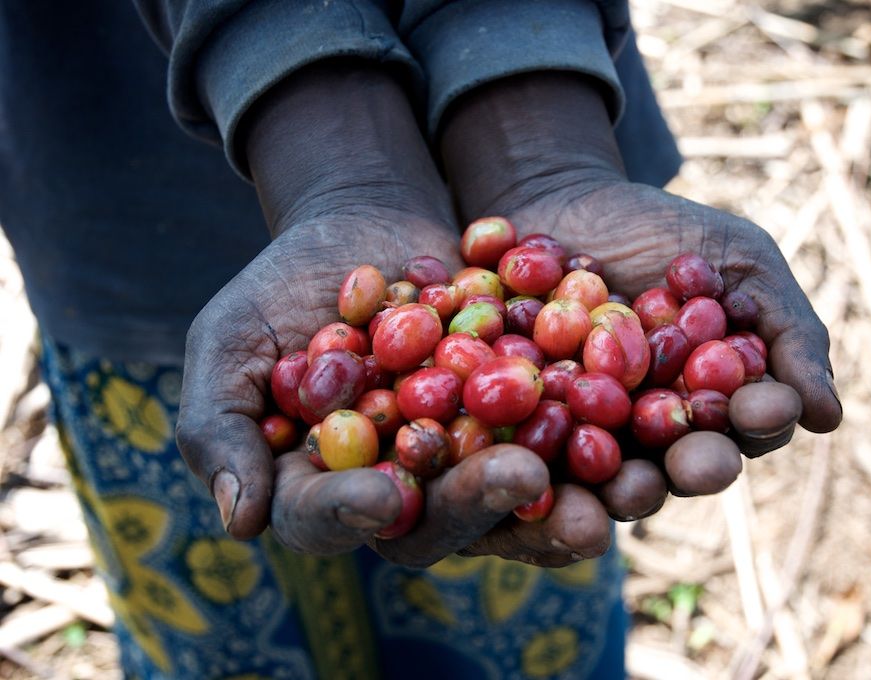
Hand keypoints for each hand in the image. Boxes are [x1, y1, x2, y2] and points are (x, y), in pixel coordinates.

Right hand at [174, 62, 610, 567]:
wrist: (367, 224)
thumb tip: (239, 523)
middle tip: (519, 478)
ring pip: (516, 493)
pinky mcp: (532, 415)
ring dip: (565, 493)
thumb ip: (221, 427)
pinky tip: (640, 413)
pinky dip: (604, 426)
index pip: (330, 519)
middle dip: (480, 503)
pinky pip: (569, 432)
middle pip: (440, 519)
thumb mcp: (231, 341)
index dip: (352, 515)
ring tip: (608, 484)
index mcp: (326, 487)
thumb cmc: (284, 283)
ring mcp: (473, 456)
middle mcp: (408, 490)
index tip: (382, 498)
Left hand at [439, 72, 842, 517]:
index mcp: (719, 398)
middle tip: (698, 464)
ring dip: (626, 485)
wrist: (560, 200)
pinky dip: (542, 453)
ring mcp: (595, 434)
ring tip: (626, 483)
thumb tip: (830, 417)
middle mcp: (662, 430)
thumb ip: (788, 329)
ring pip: (616, 474)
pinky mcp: (533, 427)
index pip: (752, 423)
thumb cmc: (662, 228)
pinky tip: (540, 457)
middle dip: (696, 466)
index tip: (761, 407)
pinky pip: (538, 448)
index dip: (760, 420)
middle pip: (686, 464)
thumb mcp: (739, 259)